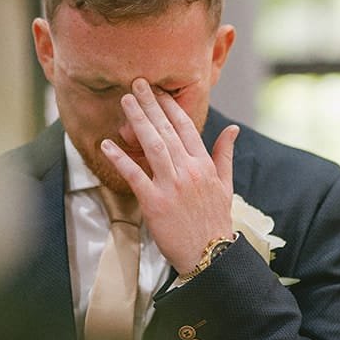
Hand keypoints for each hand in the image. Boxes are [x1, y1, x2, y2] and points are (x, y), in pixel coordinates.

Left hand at [101, 80, 238, 274]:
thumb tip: (233, 129)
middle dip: (150, 105)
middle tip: (136, 84)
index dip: (171, 107)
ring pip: (153, 145)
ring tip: (124, 102)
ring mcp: (171, 186)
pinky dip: (121, 158)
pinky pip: (135, 175)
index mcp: (204, 165)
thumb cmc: (215, 220)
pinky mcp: (155, 203)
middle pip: (166, 130)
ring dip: (137, 121)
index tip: (158, 91)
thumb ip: (225, 155)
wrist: (210, 254)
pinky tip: (107, 144)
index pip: (186, 128)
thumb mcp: (226, 185)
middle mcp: (188, 170)